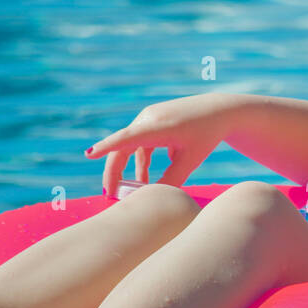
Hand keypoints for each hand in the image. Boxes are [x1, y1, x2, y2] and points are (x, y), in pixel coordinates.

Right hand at [85, 95, 231, 196]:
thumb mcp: (190, 160)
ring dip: (132, 169)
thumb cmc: (207, 135)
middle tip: (110, 194)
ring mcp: (148, 117)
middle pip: (122, 147)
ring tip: (136, 190)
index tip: (88, 154)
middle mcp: (148, 118)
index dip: (106, 147)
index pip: (126, 139)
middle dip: (115, 172)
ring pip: (131, 147)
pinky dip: (141, 160)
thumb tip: (152, 197)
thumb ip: (171, 179)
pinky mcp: (152, 120)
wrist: (219, 111)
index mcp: (158, 126)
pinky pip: (140, 143)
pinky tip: (148, 176)